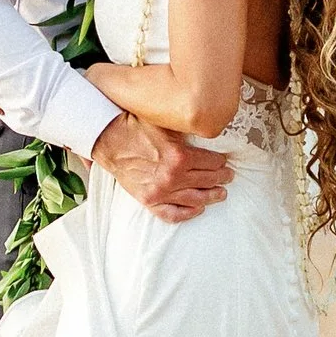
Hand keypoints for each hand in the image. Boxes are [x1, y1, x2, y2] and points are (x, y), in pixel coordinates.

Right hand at [88, 116, 231, 220]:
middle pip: (208, 180)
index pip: (212, 162)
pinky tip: (198, 208)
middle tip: (229, 176)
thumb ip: (186, 130)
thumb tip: (206, 128)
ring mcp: (161, 192)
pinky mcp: (149, 201)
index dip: (221, 162)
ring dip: (212, 196)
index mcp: (180, 156)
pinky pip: (173, 214)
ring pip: (196, 199)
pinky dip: (188, 213)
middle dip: (221, 178)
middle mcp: (173, 177)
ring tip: (221, 194)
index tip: (225, 161)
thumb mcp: (165, 122)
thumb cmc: (135, 126)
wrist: (107, 138)